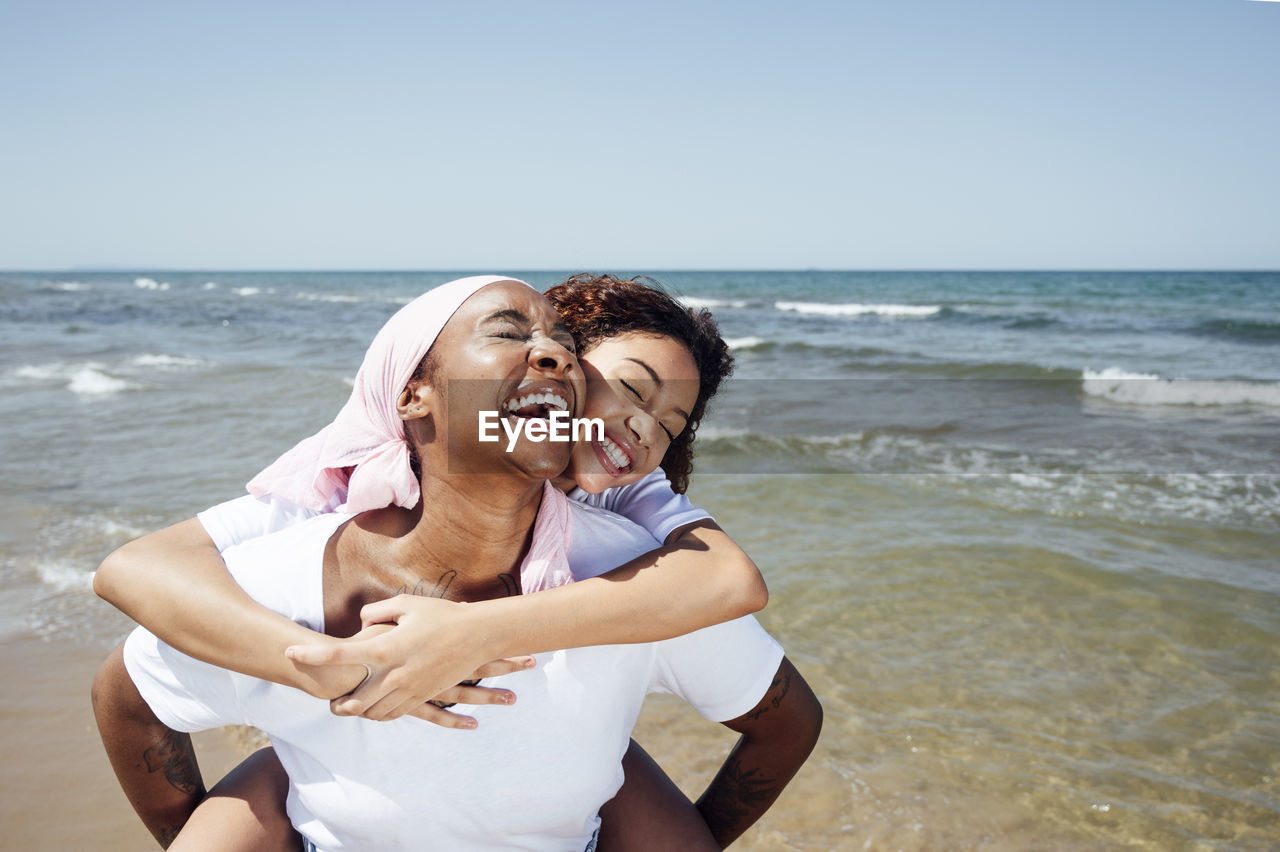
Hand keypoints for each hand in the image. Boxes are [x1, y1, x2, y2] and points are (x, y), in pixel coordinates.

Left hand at [284, 595, 533, 726]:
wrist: (480, 637)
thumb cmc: (443, 615)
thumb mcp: (407, 604)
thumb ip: (377, 613)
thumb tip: (359, 625)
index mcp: (387, 647)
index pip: (339, 654)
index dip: (310, 655)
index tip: (289, 653)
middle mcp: (394, 673)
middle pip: (352, 700)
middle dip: (334, 702)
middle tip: (325, 697)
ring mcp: (409, 689)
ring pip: (372, 713)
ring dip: (356, 711)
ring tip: (346, 705)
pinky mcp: (423, 696)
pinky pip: (394, 714)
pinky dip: (379, 714)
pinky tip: (374, 707)